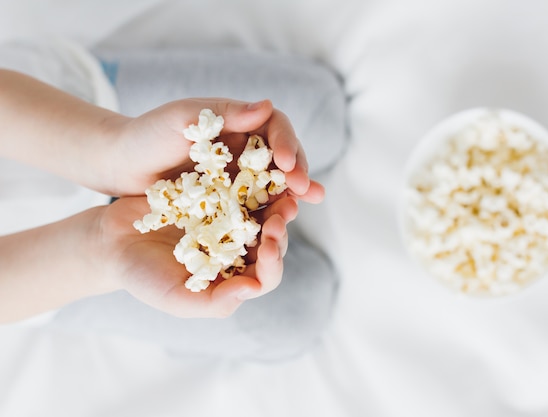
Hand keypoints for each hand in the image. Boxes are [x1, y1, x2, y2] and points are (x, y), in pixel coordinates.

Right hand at [97, 194, 297, 317]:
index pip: (266, 275)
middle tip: (285, 211)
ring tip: (280, 188)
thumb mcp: (175, 297)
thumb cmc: (141, 276)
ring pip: (262, 211)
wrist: (112, 240)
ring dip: (275, 200)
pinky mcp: (218, 195)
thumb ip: (215, 302)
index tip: (271, 247)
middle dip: (281, 227)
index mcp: (234, 276)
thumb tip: (253, 289)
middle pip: (272, 240)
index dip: (274, 263)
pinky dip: (252, 179)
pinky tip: (256, 167)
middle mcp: (238, 249)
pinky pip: (241, 186)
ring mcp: (230, 221)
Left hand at [105, 98, 324, 202]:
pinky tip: (284, 218)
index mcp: (238, 120)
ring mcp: (239, 171)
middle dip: (297, 170)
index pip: (275, 127)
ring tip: (310, 201)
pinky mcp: (230, 195)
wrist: (121, 165)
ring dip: (294, 190)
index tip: (287, 164)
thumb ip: (223, 113)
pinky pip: (257, 201)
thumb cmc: (147, 136)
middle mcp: (245, 144)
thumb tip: (267, 106)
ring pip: (275, 179)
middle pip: (282, 154)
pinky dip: (273, 207)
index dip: (287, 144)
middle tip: (305, 189)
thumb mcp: (182, 118)